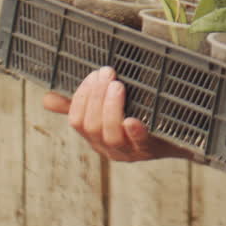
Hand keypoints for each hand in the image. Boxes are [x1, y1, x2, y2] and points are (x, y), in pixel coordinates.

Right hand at [42, 66, 191, 162]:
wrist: (178, 139)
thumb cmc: (137, 119)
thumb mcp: (106, 111)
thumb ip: (80, 105)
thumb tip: (46, 98)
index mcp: (94, 136)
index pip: (77, 120)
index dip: (81, 98)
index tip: (93, 75)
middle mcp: (108, 147)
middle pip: (92, 127)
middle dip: (97, 98)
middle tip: (108, 74)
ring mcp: (129, 151)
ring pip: (111, 135)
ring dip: (111, 109)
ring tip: (118, 86)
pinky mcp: (151, 150)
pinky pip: (140, 144)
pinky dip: (134, 131)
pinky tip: (132, 119)